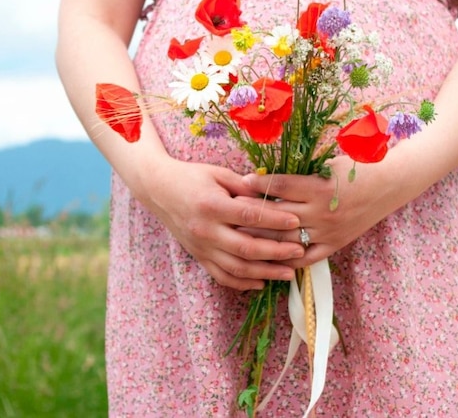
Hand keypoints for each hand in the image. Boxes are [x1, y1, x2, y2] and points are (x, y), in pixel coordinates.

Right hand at [130, 157, 306, 290]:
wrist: (158, 189)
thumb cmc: (192, 177)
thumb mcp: (219, 174)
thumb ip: (245, 187)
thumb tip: (274, 196)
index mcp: (211, 205)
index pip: (249, 216)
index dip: (274, 220)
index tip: (296, 221)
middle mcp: (205, 230)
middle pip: (246, 247)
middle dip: (276, 252)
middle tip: (299, 250)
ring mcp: (200, 247)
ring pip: (236, 268)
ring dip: (265, 272)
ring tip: (289, 272)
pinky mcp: (198, 256)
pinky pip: (221, 276)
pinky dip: (242, 283)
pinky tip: (262, 282)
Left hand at [238, 156, 408, 266]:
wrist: (389, 185)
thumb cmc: (357, 168)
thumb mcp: (328, 165)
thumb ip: (300, 173)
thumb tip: (266, 178)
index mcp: (319, 188)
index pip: (281, 187)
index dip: (259, 184)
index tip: (240, 181)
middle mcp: (321, 213)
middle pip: (278, 217)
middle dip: (251, 213)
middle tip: (229, 210)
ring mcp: (327, 232)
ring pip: (286, 240)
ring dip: (261, 237)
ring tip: (239, 234)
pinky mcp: (334, 245)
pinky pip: (304, 258)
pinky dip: (284, 259)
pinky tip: (265, 257)